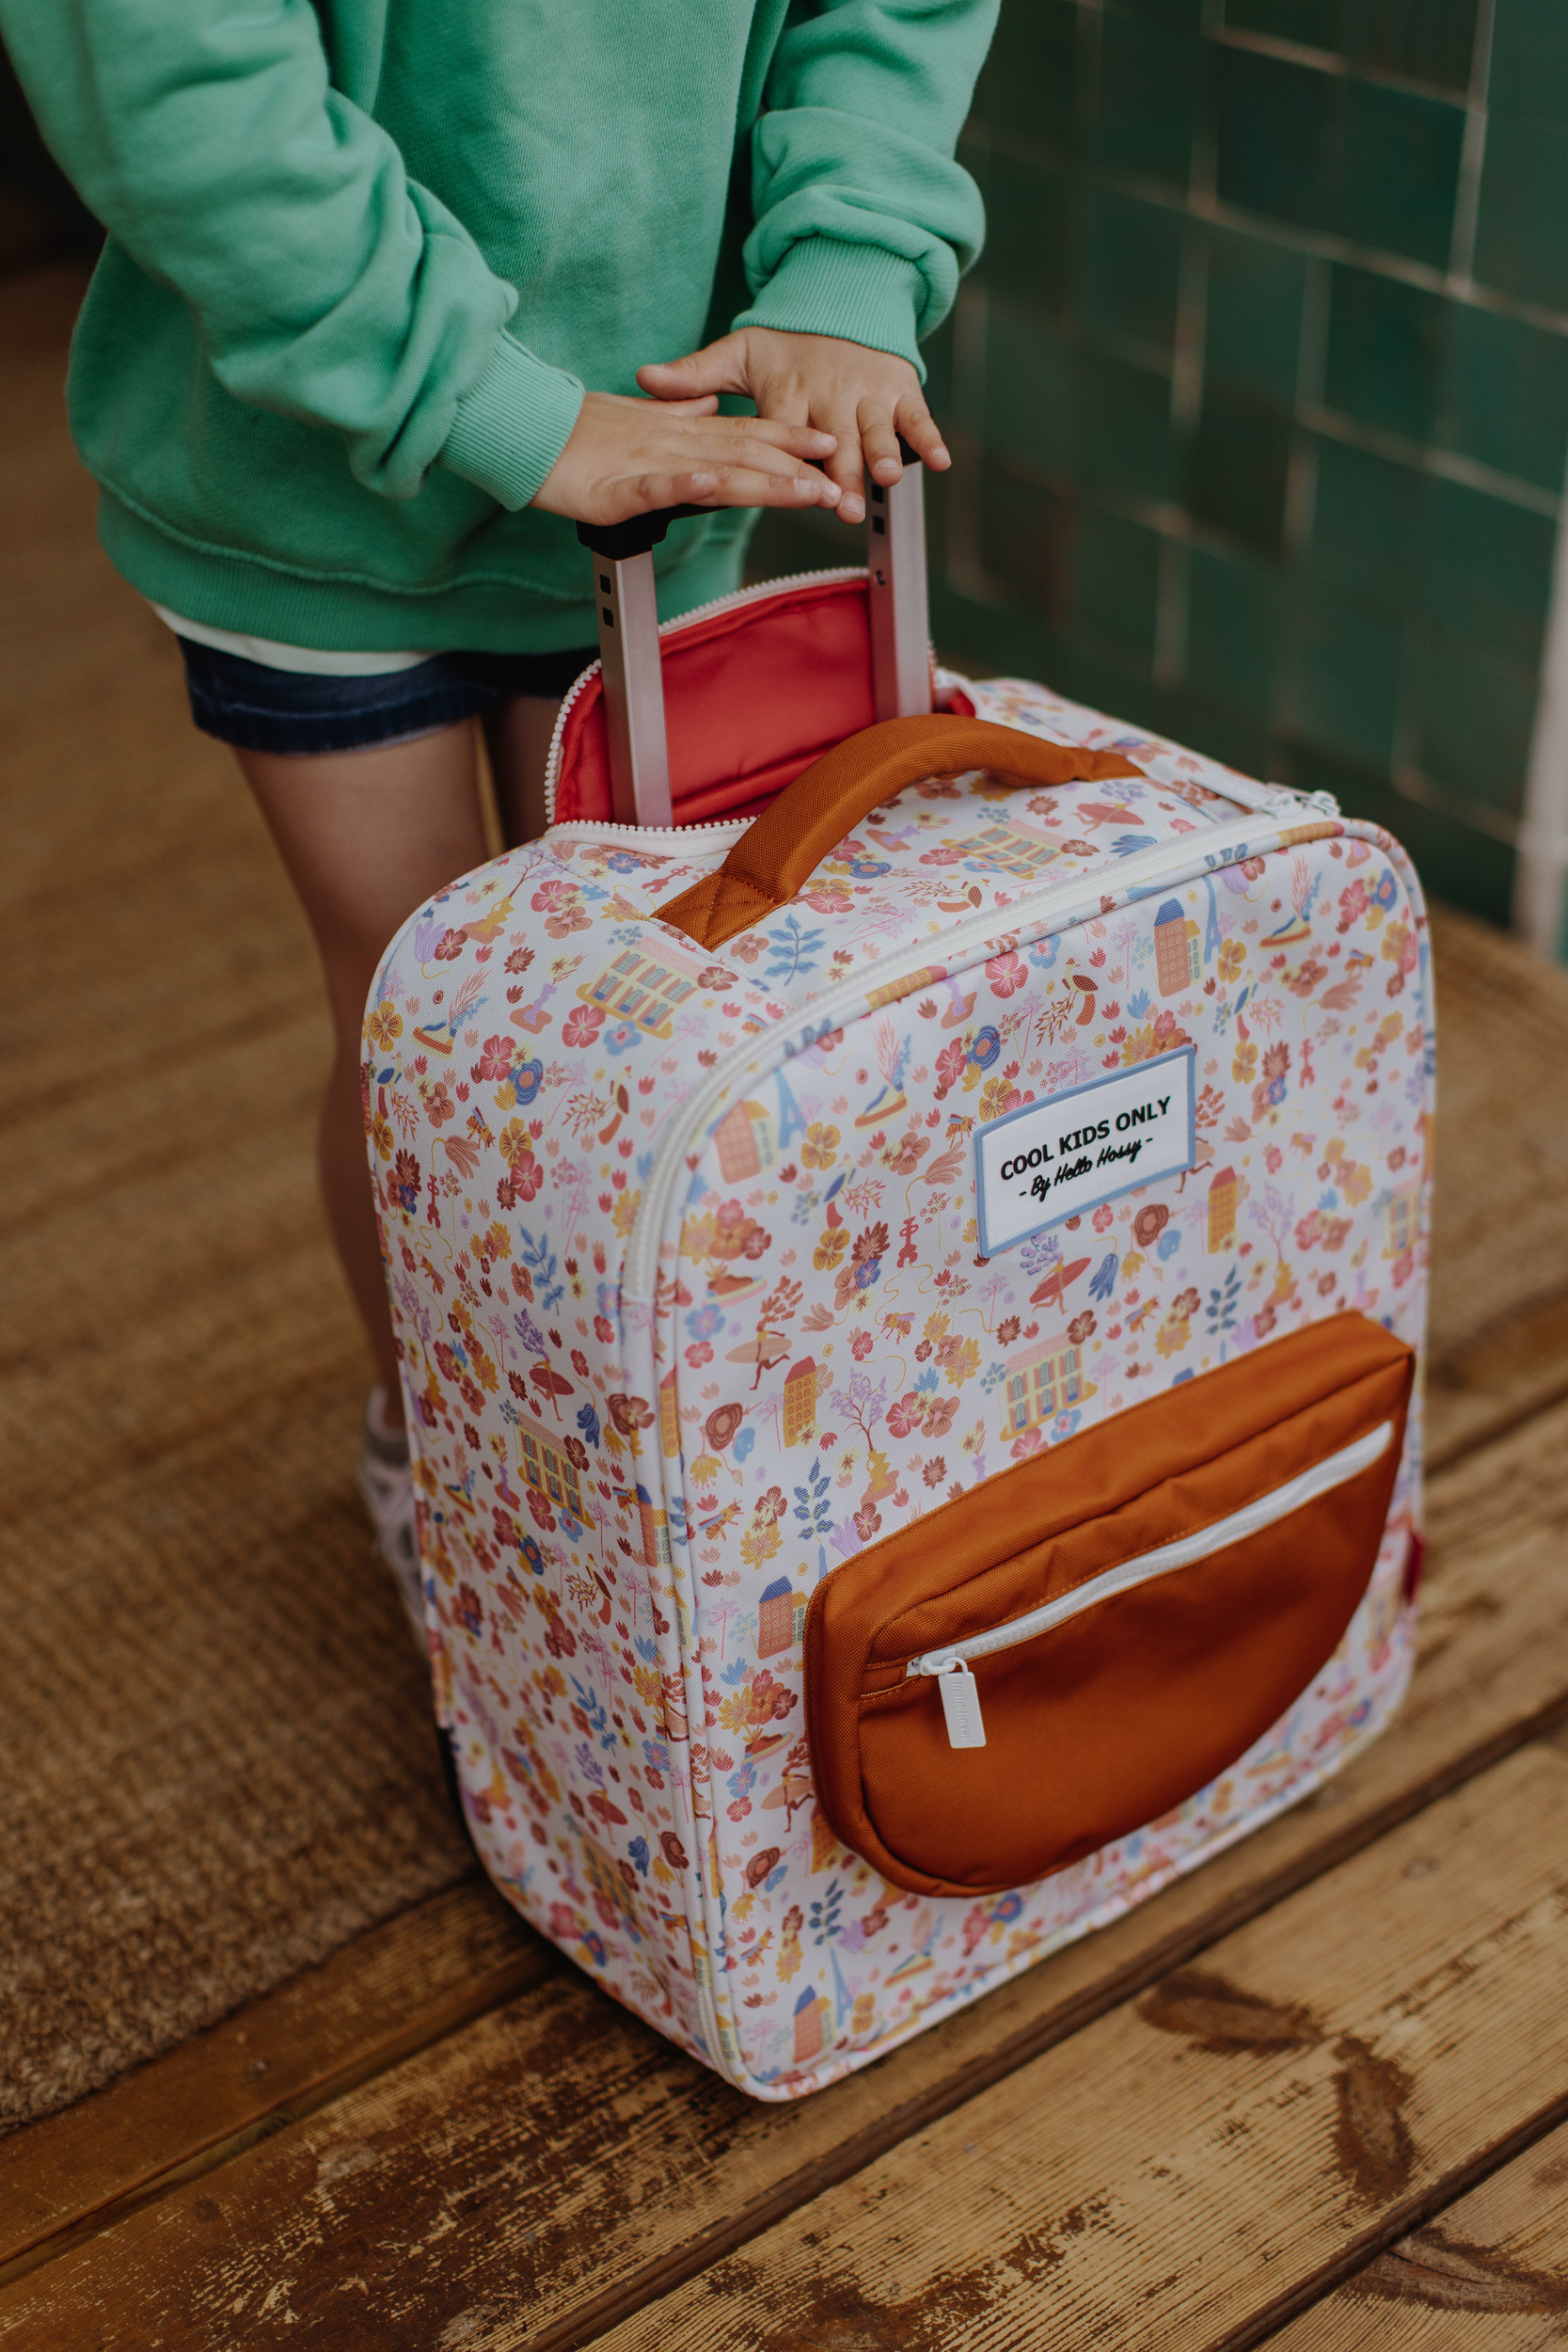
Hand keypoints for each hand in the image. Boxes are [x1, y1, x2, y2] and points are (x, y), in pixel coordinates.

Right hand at [531, 388, 842, 525]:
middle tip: (837, 481)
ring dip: (761, 480)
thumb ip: (678, 416)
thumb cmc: (575, 432)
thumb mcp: (639, 421)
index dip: (788, 440)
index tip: (827, 446)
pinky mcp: (616, 489)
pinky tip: (711, 485)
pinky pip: (655, 486)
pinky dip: (684, 485)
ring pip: (714, 471)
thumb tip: (709, 410)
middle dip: (793, 469)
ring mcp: (647, 465)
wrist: (525, 428)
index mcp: (679, 432)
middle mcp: (673, 444)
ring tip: (801, 489)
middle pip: (743, 455)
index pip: (744, 435)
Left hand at [637, 327, 949, 524]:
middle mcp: (830, 394)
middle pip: (835, 440)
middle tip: (842, 504)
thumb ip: (695, 375)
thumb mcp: (739, 352)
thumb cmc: (787, 342)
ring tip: (884, 477)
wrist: (842, 296)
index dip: (787, 455)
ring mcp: (868, 394)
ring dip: (882, 453)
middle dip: (841, 471)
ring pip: (875, 429)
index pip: (785, 429)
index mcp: (788, 390)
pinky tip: (939, 463)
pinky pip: (917, 416)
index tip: (787, 481)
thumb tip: (642, 380)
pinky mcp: (899, 390)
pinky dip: (928, 438)